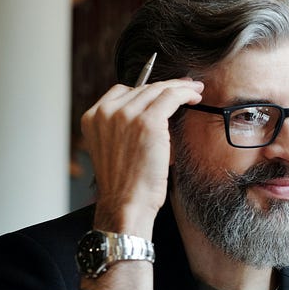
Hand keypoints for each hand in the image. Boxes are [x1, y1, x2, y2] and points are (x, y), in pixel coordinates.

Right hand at [80, 78, 203, 234]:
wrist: (125, 203)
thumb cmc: (125, 185)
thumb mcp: (113, 150)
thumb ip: (120, 129)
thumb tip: (148, 115)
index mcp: (93, 118)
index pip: (121, 92)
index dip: (146, 89)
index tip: (163, 90)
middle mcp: (106, 112)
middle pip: (142, 88)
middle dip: (166, 86)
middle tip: (185, 86)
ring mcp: (126, 115)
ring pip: (158, 90)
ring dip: (179, 87)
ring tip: (195, 90)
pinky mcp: (148, 122)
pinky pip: (170, 97)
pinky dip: (185, 93)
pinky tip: (195, 97)